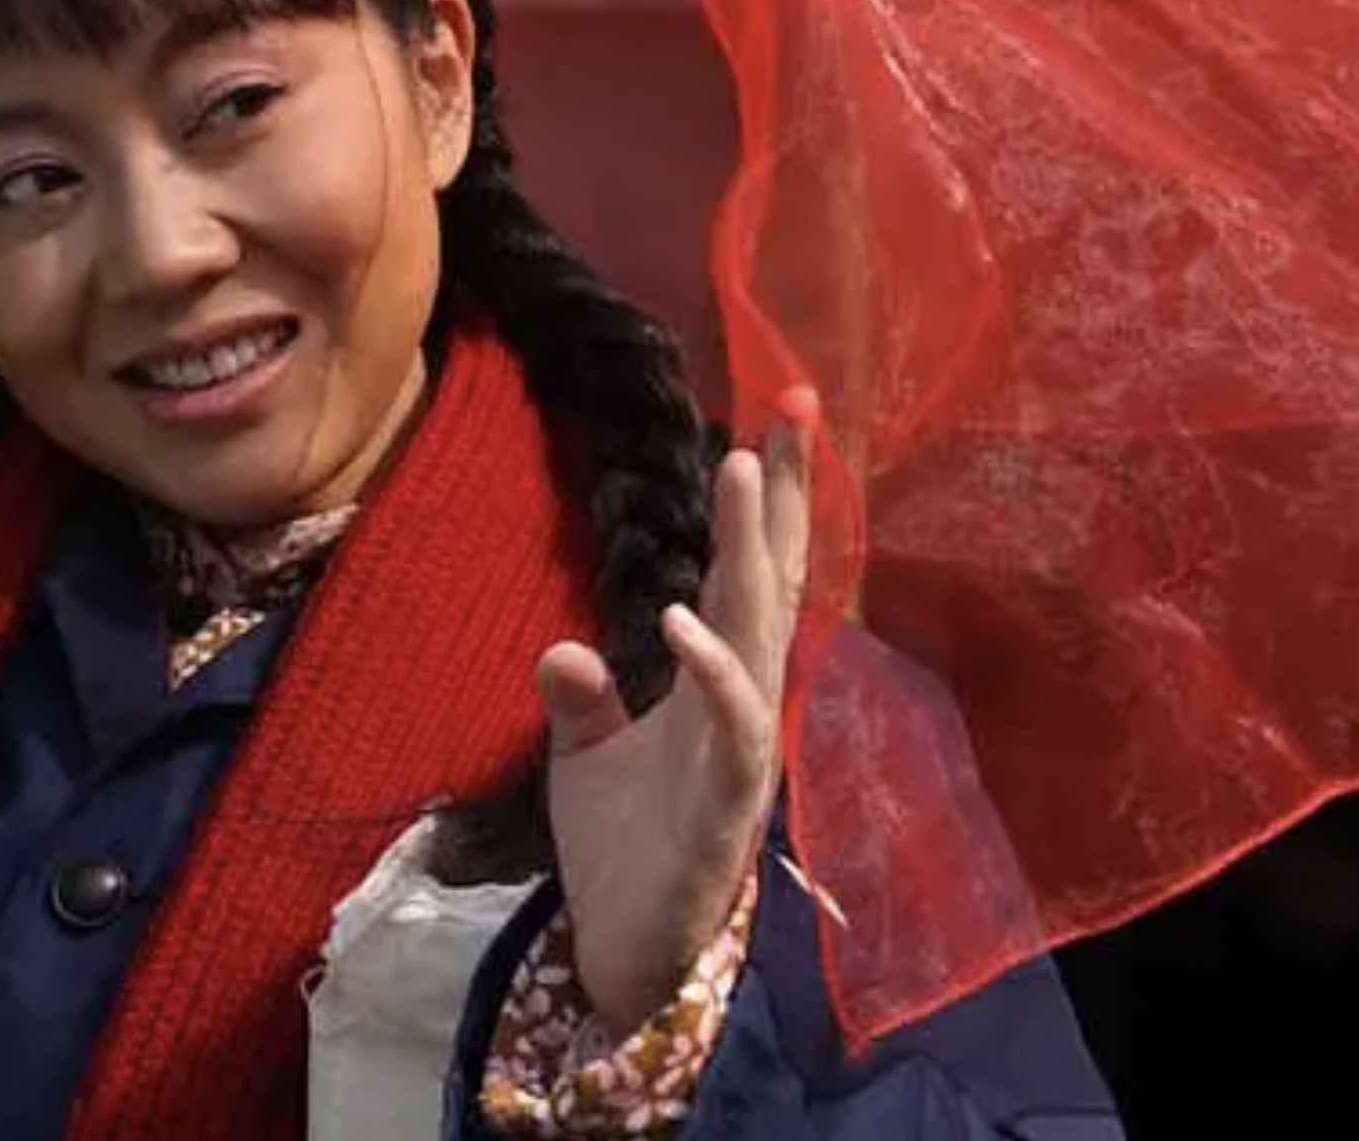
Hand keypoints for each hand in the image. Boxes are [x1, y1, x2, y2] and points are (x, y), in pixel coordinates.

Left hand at [540, 390, 815, 1034]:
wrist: (622, 952)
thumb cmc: (622, 848)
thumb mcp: (584, 755)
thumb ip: (580, 695)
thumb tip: (562, 647)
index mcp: (716, 682)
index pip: (749, 574)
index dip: (768, 501)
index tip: (776, 418)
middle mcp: (742, 703)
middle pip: (774, 582)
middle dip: (785, 495)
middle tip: (796, 406)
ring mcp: (741, 750)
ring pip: (761, 635)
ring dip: (755, 552)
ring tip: (745, 467)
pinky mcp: (725, 806)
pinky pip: (731, 727)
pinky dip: (714, 670)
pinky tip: (684, 618)